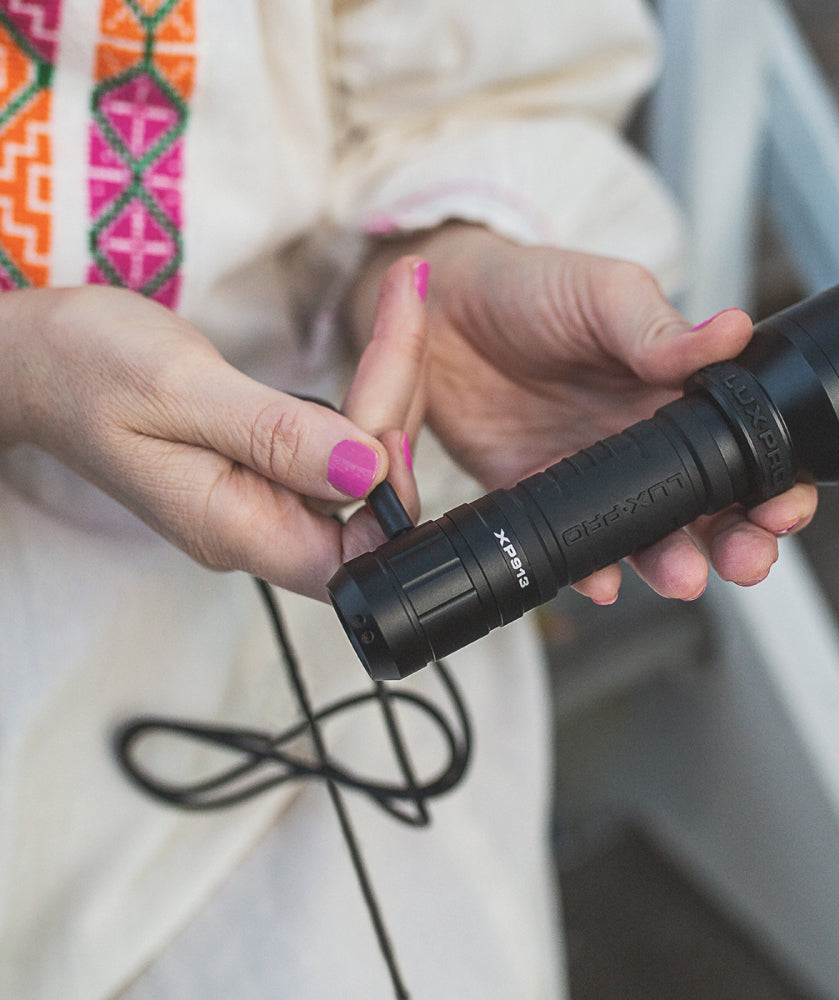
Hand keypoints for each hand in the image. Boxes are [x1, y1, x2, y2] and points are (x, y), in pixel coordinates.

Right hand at [1, 257, 427, 599]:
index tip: (388, 401)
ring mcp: (268, 499)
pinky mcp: (271, 468)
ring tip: (399, 300)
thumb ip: (275, 436)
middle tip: (403, 305)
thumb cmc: (84, 369)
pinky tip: (381, 342)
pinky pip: (343, 443)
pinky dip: (369, 389)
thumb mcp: (178, 390)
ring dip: (393, 387)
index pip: (357, 550)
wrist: (35, 357)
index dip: (393, 485)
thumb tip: (369, 471)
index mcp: (237, 529)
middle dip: (401, 403)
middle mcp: (261, 527)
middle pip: (376, 499)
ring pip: (368, 465)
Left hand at [352, 225, 817, 603]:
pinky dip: (589, 570)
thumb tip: (731, 333)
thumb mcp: (603, 295)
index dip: (774, 483)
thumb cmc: (531, 287)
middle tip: (747, 560)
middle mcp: (642, 441)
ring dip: (671, 563)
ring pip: (648, 536)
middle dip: (737, 542)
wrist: (442, 308)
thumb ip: (660, 329)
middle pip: (709, 508)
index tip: (783, 506)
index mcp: (676, 391)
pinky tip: (601, 580)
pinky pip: (571, 544)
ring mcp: (593, 474)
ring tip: (681, 576)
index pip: (744, 446)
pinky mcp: (539, 495)